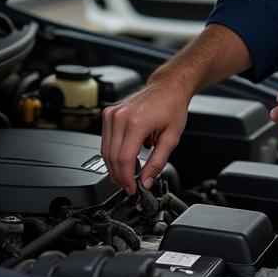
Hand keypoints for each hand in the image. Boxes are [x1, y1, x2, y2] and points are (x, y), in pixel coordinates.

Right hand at [101, 78, 190, 192]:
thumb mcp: (171, 138)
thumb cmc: (172, 107)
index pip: (124, 159)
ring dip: (114, 167)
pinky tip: (124, 160)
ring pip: (105, 151)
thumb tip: (146, 181)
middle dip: (120, 176)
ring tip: (127, 176)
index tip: (133, 189)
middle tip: (130, 186)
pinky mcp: (108, 114)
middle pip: (112, 157)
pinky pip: (106, 140)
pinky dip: (113, 153)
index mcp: (136, 122)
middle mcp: (120, 117)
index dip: (127, 178)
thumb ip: (157, 162)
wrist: (167, 87)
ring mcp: (112, 114)